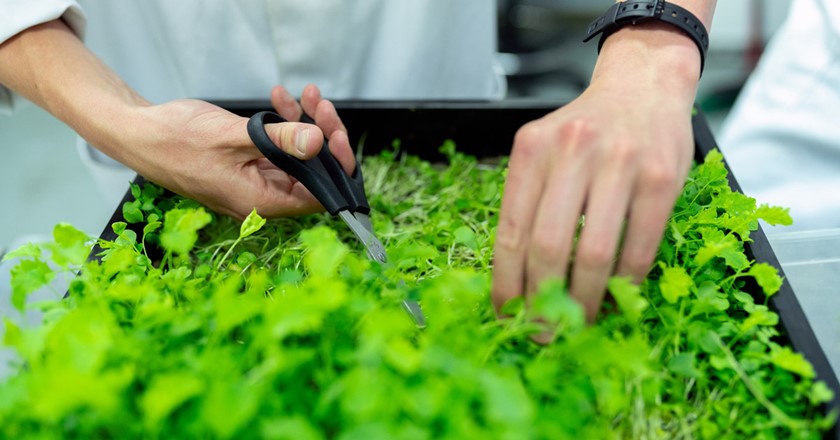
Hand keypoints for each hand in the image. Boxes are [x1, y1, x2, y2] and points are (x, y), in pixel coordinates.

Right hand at [115, 84, 353, 219]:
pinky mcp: (247, 166)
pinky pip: (277, 149)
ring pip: (296, 158)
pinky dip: (283, 125)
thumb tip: (318, 143)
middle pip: (311, 173)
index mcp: (261, 202)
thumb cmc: (176, 140)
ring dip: (303, 125)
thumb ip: (280, 140)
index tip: (336, 134)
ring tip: (304, 95)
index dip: (335, 166)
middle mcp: (261, 198)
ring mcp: (254, 182)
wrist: (139, 133)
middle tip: (320, 104)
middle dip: (321, 135)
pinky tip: (280, 99)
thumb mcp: (234, 136)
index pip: (318, 195)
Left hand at [492, 24, 700, 323]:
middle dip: (542, 301)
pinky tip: (615, 297)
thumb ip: (530, 201)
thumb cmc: (586, 130)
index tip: (506, 314)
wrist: (642, 84)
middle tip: (542, 331)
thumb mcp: (544, 150)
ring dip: (584, 300)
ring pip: (595, 253)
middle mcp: (572, 152)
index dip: (506, 282)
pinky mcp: (661, 177)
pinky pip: (639, 246)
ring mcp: (620, 163)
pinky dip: (624, 282)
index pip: (510, 231)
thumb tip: (517, 278)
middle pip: (549, 247)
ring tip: (577, 324)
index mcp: (532, 149)